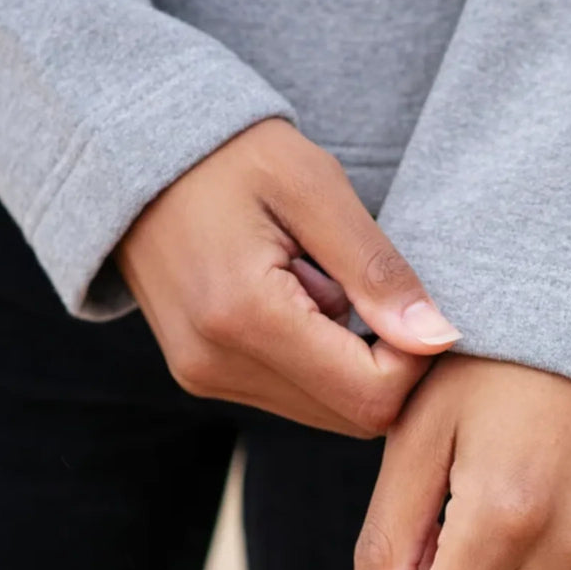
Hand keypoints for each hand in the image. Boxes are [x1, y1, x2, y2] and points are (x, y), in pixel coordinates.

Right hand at [115, 117, 460, 437]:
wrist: (132, 155)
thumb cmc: (231, 155)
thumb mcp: (314, 188)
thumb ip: (376, 270)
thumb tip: (438, 339)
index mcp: (246, 317)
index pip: (371, 396)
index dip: (415, 361)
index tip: (410, 302)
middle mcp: (218, 365)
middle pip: (352, 415)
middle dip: (386, 362)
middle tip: (368, 289)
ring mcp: (206, 376)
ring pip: (326, 409)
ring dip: (349, 358)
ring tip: (321, 283)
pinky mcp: (204, 374)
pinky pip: (293, 394)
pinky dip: (318, 357)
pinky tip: (298, 297)